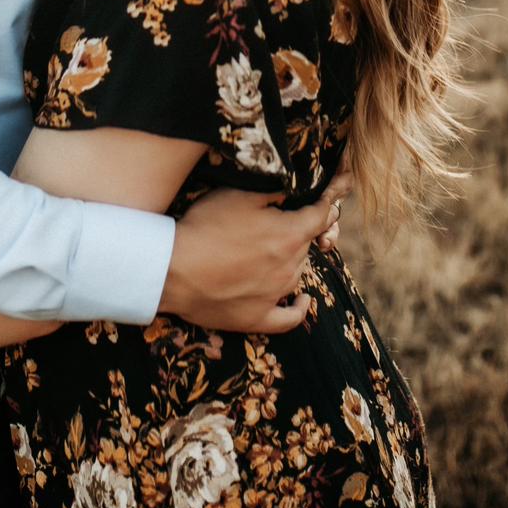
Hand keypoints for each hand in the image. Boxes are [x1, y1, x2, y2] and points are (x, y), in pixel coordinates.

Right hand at [160, 173, 351, 334]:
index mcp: (290, 235)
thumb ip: (273, 191)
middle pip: (306, 243)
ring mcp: (275, 295)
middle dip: (299, 229)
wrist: (174, 271)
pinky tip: (303, 300)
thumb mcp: (238, 195)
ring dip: (292, 259)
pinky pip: (290, 317)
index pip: (321, 215)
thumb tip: (293, 189)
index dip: (328, 201)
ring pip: (297, 273)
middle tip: (279, 219)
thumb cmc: (205, 227)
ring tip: (273, 249)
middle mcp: (290, 267)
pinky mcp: (258, 318)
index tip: (333, 192)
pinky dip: (300, 307)